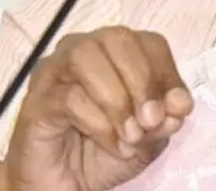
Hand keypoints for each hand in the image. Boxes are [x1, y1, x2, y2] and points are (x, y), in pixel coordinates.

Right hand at [0, 26, 194, 190]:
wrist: (66, 183)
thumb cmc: (106, 149)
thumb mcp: (149, 134)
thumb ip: (166, 115)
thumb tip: (179, 104)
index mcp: (116, 51)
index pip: (149, 42)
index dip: (168, 73)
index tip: (179, 110)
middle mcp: (83, 49)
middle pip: (118, 39)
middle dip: (143, 81)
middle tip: (152, 121)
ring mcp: (54, 71)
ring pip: (87, 58)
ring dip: (118, 99)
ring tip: (132, 135)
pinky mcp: (36, 99)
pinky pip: (68, 97)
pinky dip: (100, 124)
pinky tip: (114, 145)